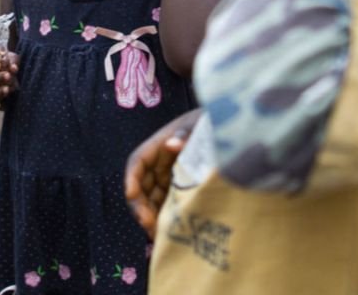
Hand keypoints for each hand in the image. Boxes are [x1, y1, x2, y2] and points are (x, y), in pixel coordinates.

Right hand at [125, 109, 200, 237]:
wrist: (227, 129)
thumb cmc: (208, 123)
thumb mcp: (198, 124)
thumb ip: (186, 133)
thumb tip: (172, 144)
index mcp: (159, 145)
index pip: (137, 162)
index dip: (131, 179)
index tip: (131, 195)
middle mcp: (159, 163)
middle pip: (141, 186)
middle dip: (140, 206)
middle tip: (148, 224)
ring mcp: (169, 176)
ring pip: (152, 199)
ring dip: (151, 216)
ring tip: (158, 235)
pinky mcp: (180, 187)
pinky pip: (166, 203)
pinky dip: (165, 217)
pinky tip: (170, 232)